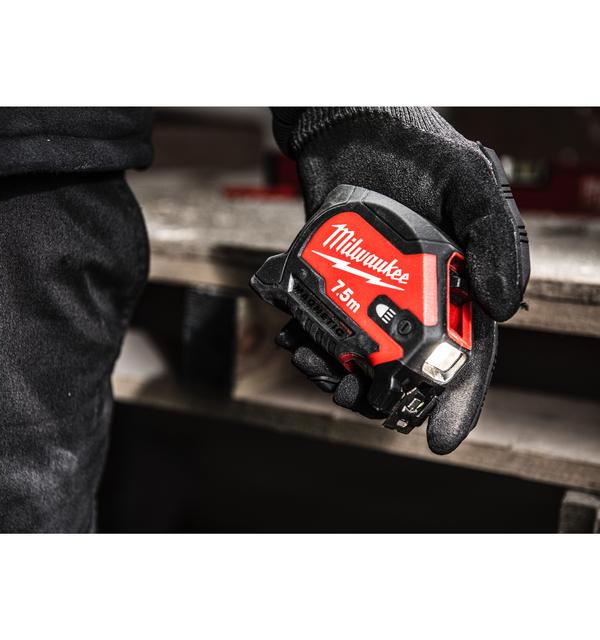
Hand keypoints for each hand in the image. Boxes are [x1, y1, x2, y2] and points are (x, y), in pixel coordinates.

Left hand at [273, 107, 529, 453]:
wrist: (352, 123)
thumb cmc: (418, 146)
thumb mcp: (470, 180)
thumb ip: (495, 238)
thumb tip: (504, 310)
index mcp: (459, 285)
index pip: (466, 354)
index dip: (457, 400)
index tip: (438, 439)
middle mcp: (416, 295)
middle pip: (404, 365)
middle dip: (379, 392)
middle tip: (351, 393)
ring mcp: (371, 290)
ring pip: (358, 351)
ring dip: (335, 368)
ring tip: (309, 356)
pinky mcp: (333, 279)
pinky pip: (323, 321)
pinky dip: (308, 335)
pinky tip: (292, 333)